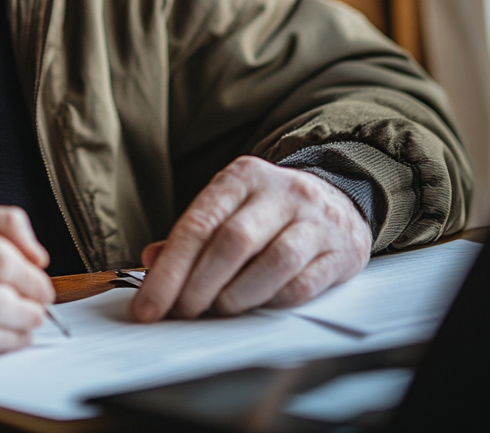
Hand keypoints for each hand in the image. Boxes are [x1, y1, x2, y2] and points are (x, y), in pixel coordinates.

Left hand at [131, 156, 371, 321]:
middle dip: (199, 286)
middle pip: (232, 242)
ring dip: (237, 296)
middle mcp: (279, 192)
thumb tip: (151, 259)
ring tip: (217, 311)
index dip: (170, 269)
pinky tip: (255, 308)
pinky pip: (302, 284)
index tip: (148, 304)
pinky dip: (272, 302)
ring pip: (271, 263)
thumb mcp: (230, 207)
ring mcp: (314, 219)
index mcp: (241, 177)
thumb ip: (194, 233)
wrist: (337, 199)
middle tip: (181, 312)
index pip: (198, 224)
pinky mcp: (340, 250)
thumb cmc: (270, 211)